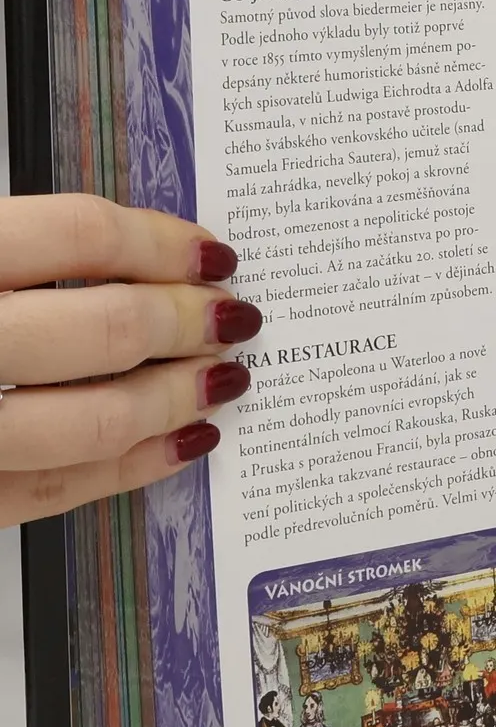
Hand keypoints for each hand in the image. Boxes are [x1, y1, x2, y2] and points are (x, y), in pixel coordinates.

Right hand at [0, 195, 260, 527]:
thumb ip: (32, 249)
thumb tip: (147, 251)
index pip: (80, 236)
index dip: (163, 244)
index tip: (213, 256)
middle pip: (107, 328)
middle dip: (189, 324)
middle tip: (232, 319)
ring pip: (93, 422)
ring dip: (176, 399)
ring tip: (221, 379)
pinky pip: (55, 490)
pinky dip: (132, 466)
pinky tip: (183, 441)